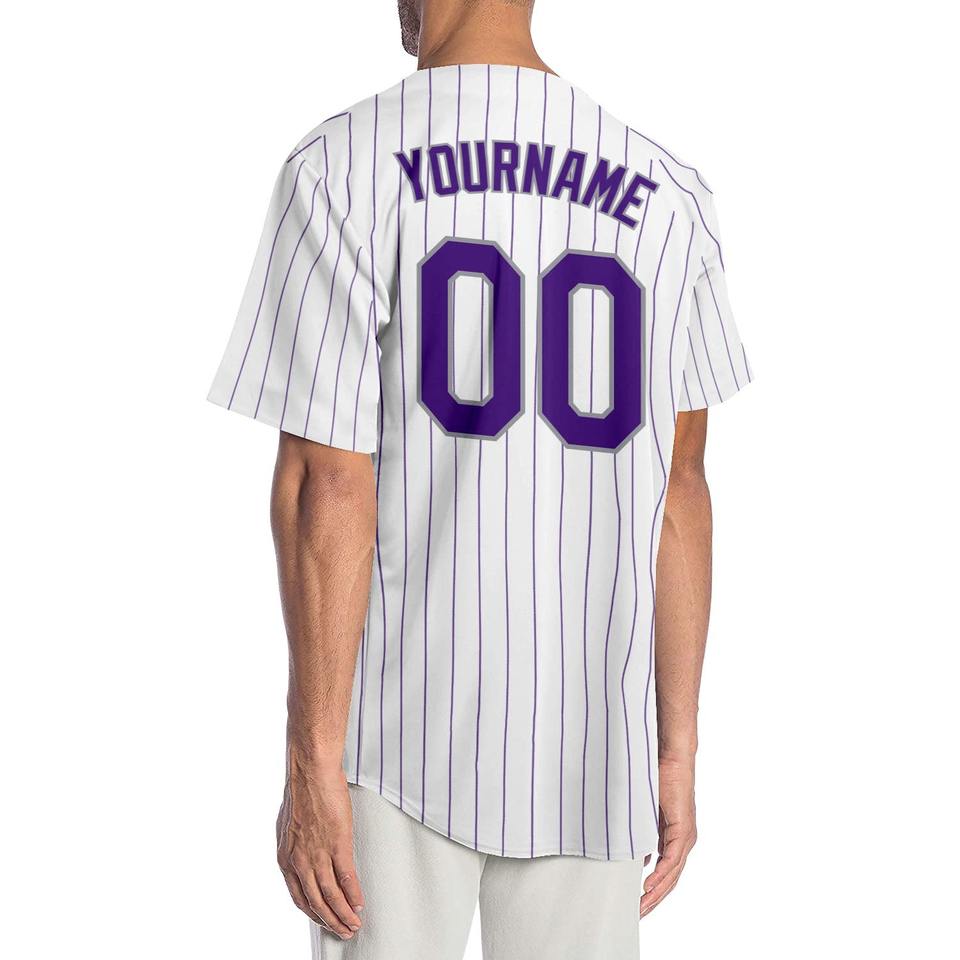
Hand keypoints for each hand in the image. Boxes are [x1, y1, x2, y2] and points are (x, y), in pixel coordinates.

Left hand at [276, 751, 364, 938]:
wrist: (311, 771)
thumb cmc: (303, 791)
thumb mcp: (291, 827)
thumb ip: (297, 847)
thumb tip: (307, 858)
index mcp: (286, 858)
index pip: (299, 897)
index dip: (314, 913)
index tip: (325, 920)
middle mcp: (299, 861)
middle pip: (316, 903)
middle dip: (331, 921)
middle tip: (344, 930)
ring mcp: (318, 854)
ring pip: (331, 896)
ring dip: (344, 914)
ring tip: (354, 924)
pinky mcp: (337, 844)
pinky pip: (346, 878)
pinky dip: (354, 895)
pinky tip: (360, 903)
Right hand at [640, 755, 696, 917]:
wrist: (672, 758)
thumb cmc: (658, 778)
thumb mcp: (646, 813)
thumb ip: (644, 836)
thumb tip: (638, 858)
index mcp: (675, 838)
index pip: (665, 872)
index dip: (653, 891)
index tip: (638, 904)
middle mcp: (684, 841)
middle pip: (670, 880)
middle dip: (653, 899)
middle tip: (637, 914)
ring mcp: (685, 837)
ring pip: (672, 874)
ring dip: (656, 892)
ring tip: (641, 906)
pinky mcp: (683, 829)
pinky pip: (671, 858)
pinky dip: (660, 874)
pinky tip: (648, 885)